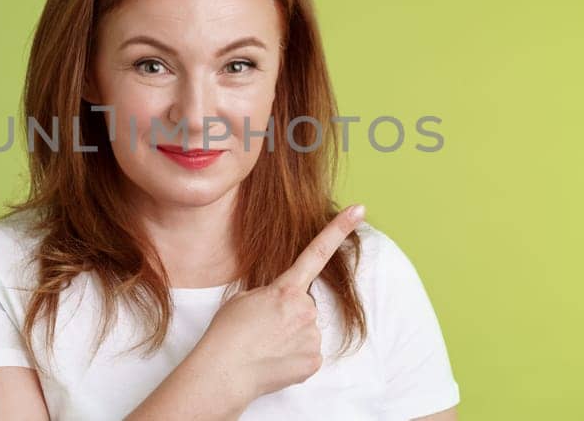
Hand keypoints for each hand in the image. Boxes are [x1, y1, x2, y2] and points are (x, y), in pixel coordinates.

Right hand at [188, 204, 366, 399]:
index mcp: (286, 289)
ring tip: (265, 346)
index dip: (339, 229)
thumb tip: (288, 307)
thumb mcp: (244, 299)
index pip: (316, 252)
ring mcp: (311, 336)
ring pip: (306, 330)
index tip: (359, 210)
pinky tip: (274, 361)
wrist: (224, 373)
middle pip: (304, 305)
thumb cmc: (227, 334)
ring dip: (290, 336)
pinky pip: (307, 353)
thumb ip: (272, 294)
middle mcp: (305, 309)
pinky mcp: (313, 360)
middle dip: (289, 313)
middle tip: (263, 328)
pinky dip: (293, 357)